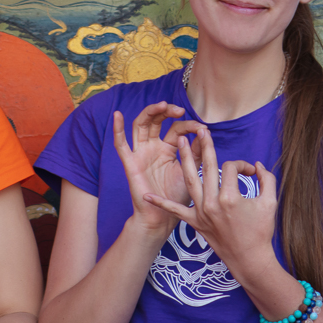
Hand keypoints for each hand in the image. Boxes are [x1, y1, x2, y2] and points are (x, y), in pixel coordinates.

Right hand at [114, 104, 203, 236]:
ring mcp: (141, 153)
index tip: (203, 128)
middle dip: (167, 111)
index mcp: (168, 148)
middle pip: (157, 120)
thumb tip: (205, 132)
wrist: (163, 217)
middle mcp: (153, 146)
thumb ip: (196, 152)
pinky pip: (121, 145)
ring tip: (162, 105)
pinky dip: (117, 129)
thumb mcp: (190, 170)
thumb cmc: (177, 195)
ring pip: (141, 125)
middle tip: (179, 110)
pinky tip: (117, 115)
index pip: (177, 129)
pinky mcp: (130, 163)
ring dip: (150, 112)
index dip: (189, 126)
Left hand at [145, 128, 278, 276]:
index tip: (251, 172)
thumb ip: (267, 178)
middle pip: (208, 168)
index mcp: (230, 197)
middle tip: (201, 130)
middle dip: (205, 147)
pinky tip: (147, 196)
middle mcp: (212, 203)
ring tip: (180, 142)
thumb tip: (257, 166)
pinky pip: (176, 211)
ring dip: (185, 159)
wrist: (250, 260)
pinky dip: (161, 204)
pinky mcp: (195, 224)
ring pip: (190, 180)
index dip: (242, 166)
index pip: (231, 168)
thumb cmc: (262, 232)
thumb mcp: (270, 202)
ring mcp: (202, 213)